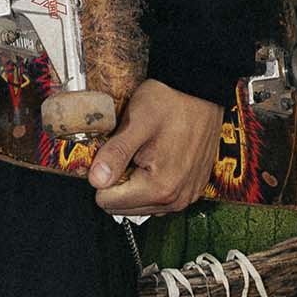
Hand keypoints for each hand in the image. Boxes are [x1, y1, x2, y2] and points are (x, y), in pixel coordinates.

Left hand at [88, 77, 222, 218]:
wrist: (200, 89)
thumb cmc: (171, 101)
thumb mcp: (136, 123)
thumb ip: (115, 154)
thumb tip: (96, 180)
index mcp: (161, 187)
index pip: (108, 201)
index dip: (103, 176)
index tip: (113, 154)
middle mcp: (177, 198)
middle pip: (124, 206)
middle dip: (119, 180)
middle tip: (128, 151)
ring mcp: (186, 195)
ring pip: (141, 204)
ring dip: (134, 182)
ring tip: (142, 152)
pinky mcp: (191, 188)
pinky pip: (159, 197)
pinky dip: (151, 182)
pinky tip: (155, 157)